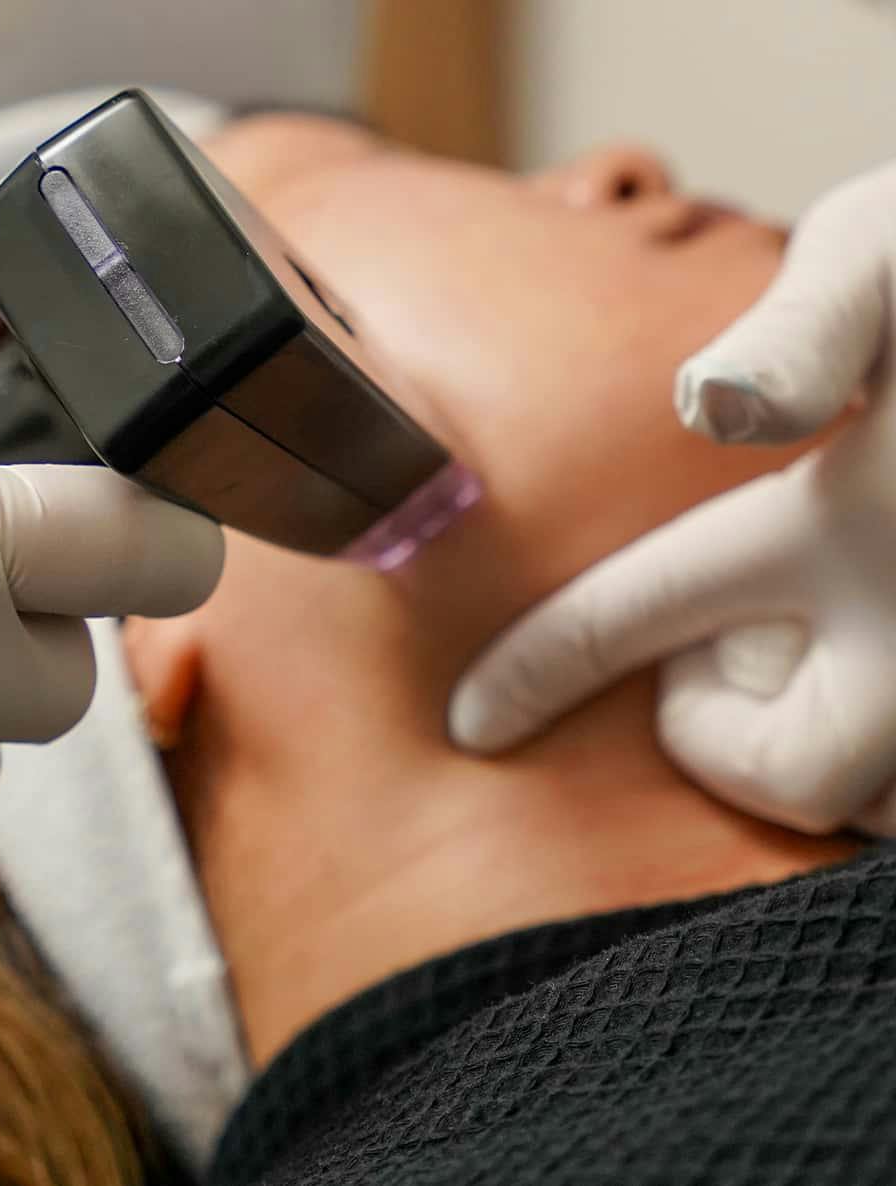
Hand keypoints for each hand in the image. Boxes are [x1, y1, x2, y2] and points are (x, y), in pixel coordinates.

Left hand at [449, 161, 895, 834]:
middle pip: (790, 768)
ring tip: (825, 665)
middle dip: (724, 740)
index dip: (540, 671)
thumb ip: (809, 324)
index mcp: (850, 520)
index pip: (644, 614)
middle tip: (719, 656)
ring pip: (888, 804)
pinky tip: (887, 674)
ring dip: (837, 757)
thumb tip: (716, 406)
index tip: (472, 719)